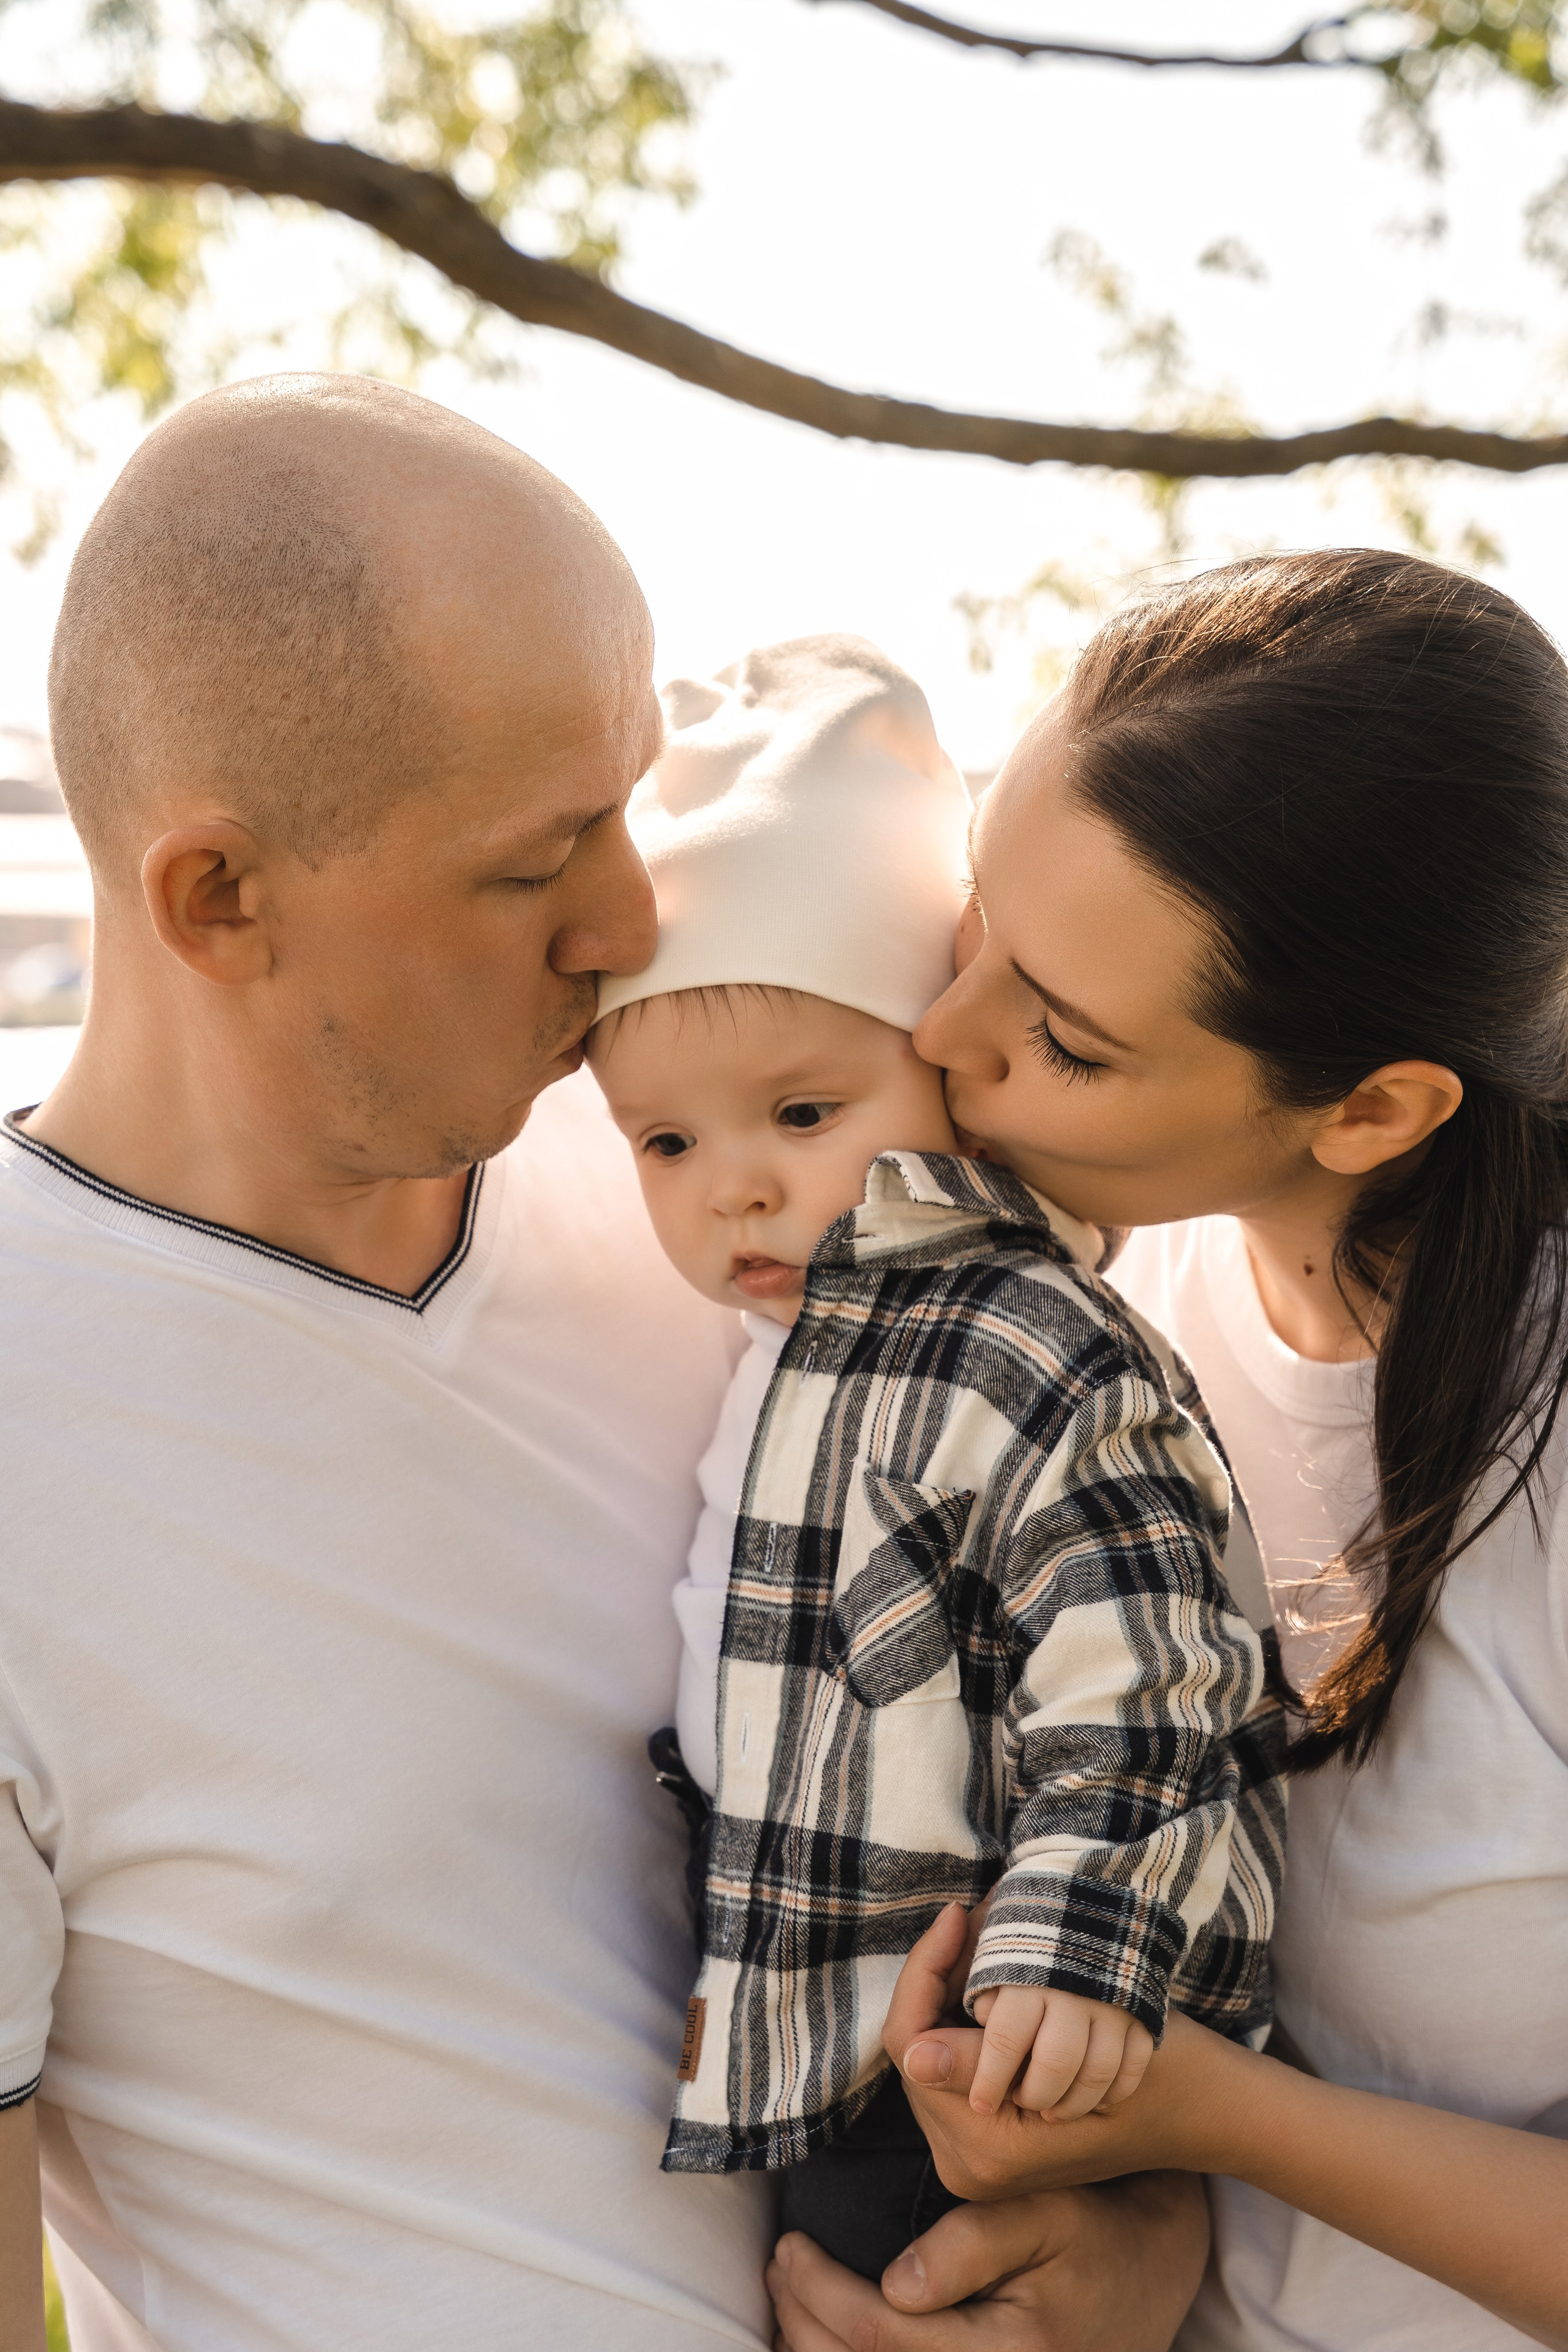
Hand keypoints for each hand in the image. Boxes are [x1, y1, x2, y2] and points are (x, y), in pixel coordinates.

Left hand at [768, 2172, 1209, 2350]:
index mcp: (1009, 2350)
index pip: (881, 2333)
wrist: (1152, 2272)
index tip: (788, 2243)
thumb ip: (970, 2244)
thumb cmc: (1091, 2228)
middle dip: (804, 2323)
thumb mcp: (1041, 2212)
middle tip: (778, 2265)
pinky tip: (821, 2343)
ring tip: (788, 2306)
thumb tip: (896, 2284)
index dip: (820, 2292)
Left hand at [883, 1905, 1228, 2201]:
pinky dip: (982, 2025)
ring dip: (961, 2001)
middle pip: (921, 2050)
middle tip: (972, 1922)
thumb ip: (978, 2061)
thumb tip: (913, 2056)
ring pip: (942, 2052)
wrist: (1210, 2106)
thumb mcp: (1066, 2056)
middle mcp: (975, 2166)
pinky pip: (968, 2066)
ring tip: (990, 1947)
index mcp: (985, 2152)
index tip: (956, 1913)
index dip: (926, 1971)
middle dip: (942, 1983)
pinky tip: (1005, 1985)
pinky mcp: (1005, 2142)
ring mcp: (989, 2160)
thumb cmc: (1151, 2071)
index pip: (913, 2046)